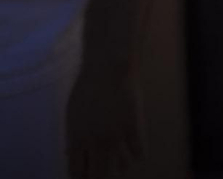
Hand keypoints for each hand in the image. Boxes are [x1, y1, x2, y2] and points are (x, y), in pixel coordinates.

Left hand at [66, 61, 142, 178]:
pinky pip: (138, 152)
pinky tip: (136, 153)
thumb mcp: (72, 114)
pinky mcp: (133, 127)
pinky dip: (137, 156)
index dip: (81, 176)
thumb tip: (70, 153)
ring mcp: (116, 136)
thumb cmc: (87, 88)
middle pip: (97, 174)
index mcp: (77, 139)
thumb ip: (72, 136)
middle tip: (102, 172)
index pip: (76, 171)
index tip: (86, 175)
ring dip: (119, 167)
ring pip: (119, 167)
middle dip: (98, 176)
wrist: (108, 69)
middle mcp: (95, 142)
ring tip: (120, 164)